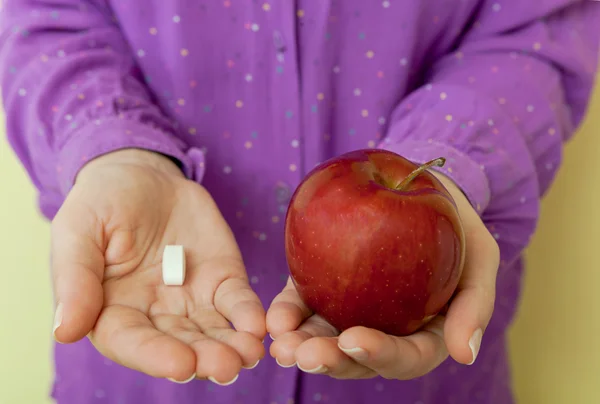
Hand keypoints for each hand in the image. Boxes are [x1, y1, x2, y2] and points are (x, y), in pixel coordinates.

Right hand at [51, 149, 265, 384]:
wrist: (143, 175)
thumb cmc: (102, 202)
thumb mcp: (78, 231)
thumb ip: (74, 279)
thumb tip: (64, 331)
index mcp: (113, 311)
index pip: (133, 343)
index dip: (156, 356)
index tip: (181, 364)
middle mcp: (155, 314)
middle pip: (180, 344)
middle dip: (204, 357)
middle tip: (227, 365)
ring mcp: (191, 299)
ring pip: (213, 331)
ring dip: (232, 345)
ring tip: (251, 353)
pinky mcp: (221, 279)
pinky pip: (237, 302)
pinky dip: (248, 315)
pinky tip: (259, 326)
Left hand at [266, 172, 498, 379]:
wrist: (420, 186)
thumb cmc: (456, 224)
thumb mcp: (480, 256)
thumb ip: (474, 304)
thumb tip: (465, 355)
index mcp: (426, 333)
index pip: (407, 355)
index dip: (382, 354)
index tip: (353, 338)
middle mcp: (385, 329)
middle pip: (359, 358)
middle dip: (331, 360)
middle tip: (304, 355)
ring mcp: (351, 311)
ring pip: (325, 339)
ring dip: (302, 347)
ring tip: (281, 346)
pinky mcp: (324, 287)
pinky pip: (303, 306)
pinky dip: (288, 316)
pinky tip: (273, 320)